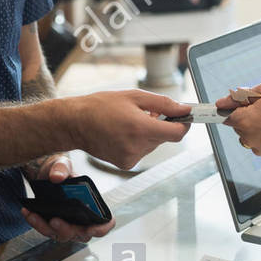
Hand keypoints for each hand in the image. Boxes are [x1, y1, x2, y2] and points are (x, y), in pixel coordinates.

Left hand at [19, 152, 113, 242]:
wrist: (45, 173)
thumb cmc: (62, 170)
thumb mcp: (62, 164)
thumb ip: (62, 168)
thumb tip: (57, 177)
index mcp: (94, 205)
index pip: (105, 223)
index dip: (102, 228)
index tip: (92, 227)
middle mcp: (83, 219)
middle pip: (81, 234)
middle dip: (67, 229)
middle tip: (55, 220)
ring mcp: (68, 225)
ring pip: (60, 235)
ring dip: (47, 227)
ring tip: (34, 214)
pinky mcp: (53, 226)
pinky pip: (45, 230)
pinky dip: (36, 222)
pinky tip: (27, 211)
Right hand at [64, 89, 190, 169]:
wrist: (75, 123)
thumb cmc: (101, 106)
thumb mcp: (134, 97)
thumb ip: (163, 103)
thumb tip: (184, 109)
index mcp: (141, 128)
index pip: (177, 133)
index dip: (184, 124)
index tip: (185, 117)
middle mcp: (137, 147)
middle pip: (165, 138)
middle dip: (160, 125)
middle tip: (145, 113)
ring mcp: (131, 158)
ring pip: (153, 144)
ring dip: (148, 133)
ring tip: (128, 122)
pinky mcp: (125, 164)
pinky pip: (142, 151)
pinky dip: (138, 142)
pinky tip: (123, 133)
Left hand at [215, 83, 260, 155]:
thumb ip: (240, 97)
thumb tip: (222, 103)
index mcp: (246, 121)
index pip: (225, 115)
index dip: (230, 106)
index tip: (231, 105)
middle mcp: (249, 138)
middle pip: (237, 124)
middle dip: (246, 114)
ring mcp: (259, 147)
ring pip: (247, 133)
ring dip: (254, 124)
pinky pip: (257, 141)